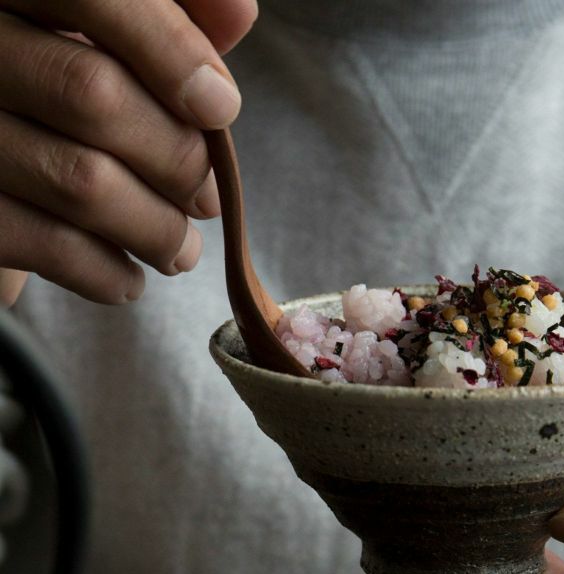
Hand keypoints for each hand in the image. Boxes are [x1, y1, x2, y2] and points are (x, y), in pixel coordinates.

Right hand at [0, 0, 257, 304]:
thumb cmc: (57, 98)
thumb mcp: (108, 44)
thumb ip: (168, 18)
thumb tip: (239, 13)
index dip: (170, 50)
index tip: (222, 109)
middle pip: (93, 95)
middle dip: (177, 160)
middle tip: (208, 201)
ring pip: (81, 180)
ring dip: (156, 229)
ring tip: (180, 250)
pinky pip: (46, 245)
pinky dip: (107, 273)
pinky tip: (129, 280)